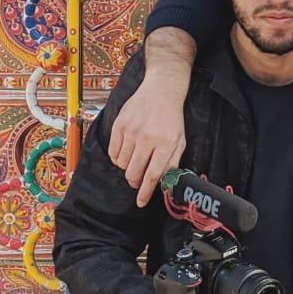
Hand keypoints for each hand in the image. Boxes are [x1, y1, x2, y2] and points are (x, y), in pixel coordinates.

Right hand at [109, 69, 186, 205]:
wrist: (161, 91)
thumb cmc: (172, 118)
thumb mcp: (179, 141)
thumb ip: (171, 162)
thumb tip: (163, 184)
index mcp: (165, 143)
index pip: (152, 175)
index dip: (145, 193)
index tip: (141, 202)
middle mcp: (147, 138)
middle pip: (133, 172)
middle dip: (135, 182)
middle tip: (138, 181)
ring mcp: (131, 131)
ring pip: (121, 164)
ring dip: (127, 168)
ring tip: (135, 159)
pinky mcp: (119, 125)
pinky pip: (113, 152)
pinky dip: (118, 157)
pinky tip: (127, 151)